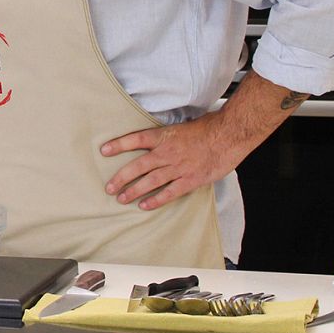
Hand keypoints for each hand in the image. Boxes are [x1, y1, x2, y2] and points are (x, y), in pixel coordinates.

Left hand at [100, 114, 241, 209]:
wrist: (229, 135)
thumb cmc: (208, 128)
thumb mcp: (181, 126)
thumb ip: (166, 136)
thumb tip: (155, 140)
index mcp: (163, 136)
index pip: (135, 139)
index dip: (118, 145)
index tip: (104, 150)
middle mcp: (166, 153)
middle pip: (137, 166)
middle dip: (121, 177)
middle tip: (108, 187)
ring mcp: (178, 167)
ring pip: (150, 181)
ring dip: (133, 190)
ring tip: (121, 198)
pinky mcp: (190, 179)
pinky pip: (170, 192)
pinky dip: (156, 200)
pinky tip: (144, 206)